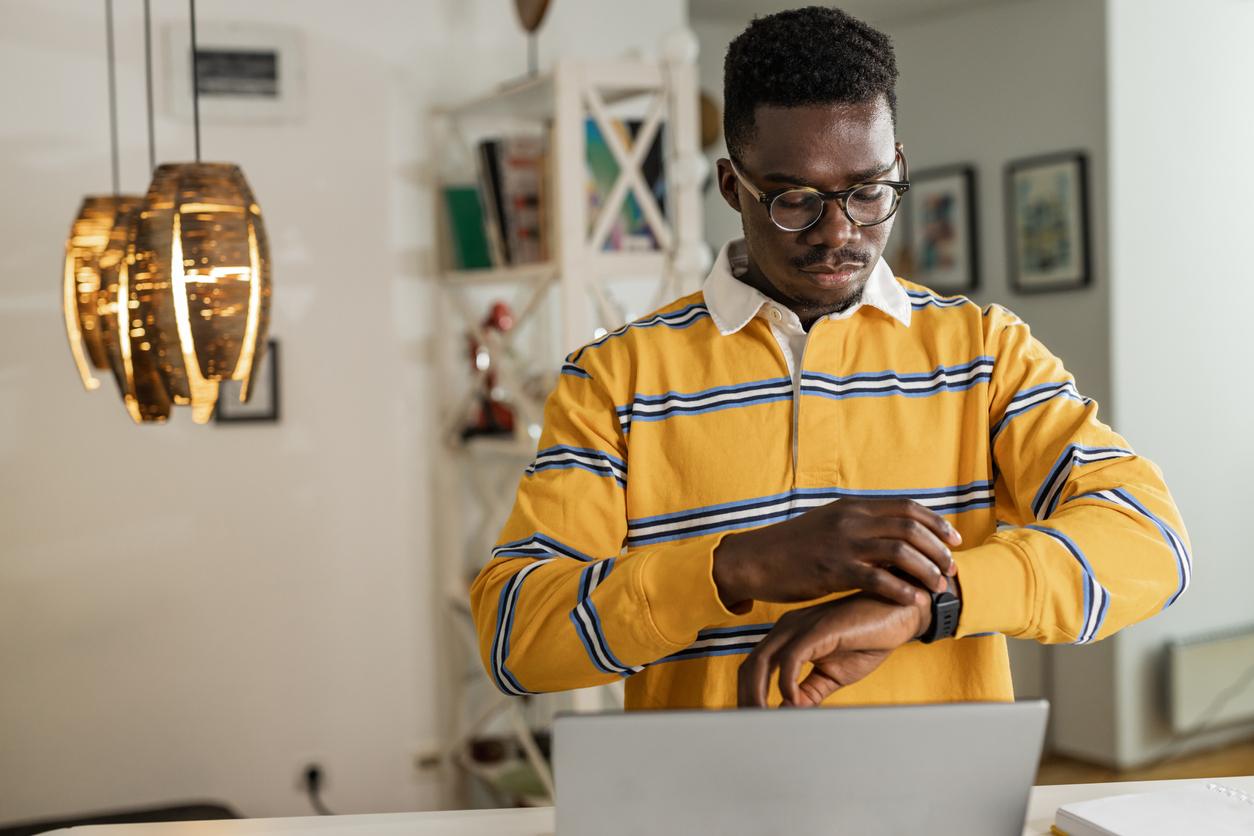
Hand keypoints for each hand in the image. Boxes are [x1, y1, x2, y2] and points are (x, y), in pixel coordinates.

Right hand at [712, 497, 960, 609]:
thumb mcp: (828, 524)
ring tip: (939, 586)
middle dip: (939, 548)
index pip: (906, 506)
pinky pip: (878, 579)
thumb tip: (888, 532)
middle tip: (952, 566)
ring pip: (901, 550)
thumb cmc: (792, 547)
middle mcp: (851, 520)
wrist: (755, 559)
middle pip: (910, 526)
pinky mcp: (833, 570)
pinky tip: (914, 601)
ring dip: (927, 569)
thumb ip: (858, 525)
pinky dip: (902, 590)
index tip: (953, 539)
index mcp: (852, 507)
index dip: (936, 522)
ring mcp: (843, 544)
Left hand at [737, 594, 929, 707]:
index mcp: (786, 637)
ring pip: (762, 661)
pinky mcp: (818, 628)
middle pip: (750, 666)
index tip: (750, 722)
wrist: (897, 615)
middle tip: (753, 727)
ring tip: (767, 720)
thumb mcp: (832, 675)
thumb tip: (789, 715)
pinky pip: (791, 656)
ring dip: (760, 694)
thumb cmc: (865, 640)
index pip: (753, 668)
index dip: (747, 695)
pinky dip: (787, 682)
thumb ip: (809, 693)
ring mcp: (800, 625)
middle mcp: (786, 628)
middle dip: (747, 699)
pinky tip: (795, 701)